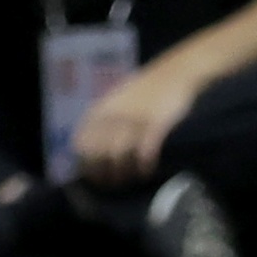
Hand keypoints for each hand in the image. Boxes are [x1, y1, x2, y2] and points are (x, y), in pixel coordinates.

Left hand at [73, 49, 206, 186]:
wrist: (174, 72)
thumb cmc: (143, 92)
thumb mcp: (115, 102)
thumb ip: (102, 124)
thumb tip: (88, 155)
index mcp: (101, 110)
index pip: (81, 144)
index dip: (85, 165)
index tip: (94, 179)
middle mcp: (114, 115)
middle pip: (98, 154)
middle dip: (103, 175)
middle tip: (114, 184)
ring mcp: (135, 118)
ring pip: (118, 155)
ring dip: (123, 173)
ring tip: (130, 180)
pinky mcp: (157, 123)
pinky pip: (145, 150)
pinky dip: (144, 165)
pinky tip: (147, 170)